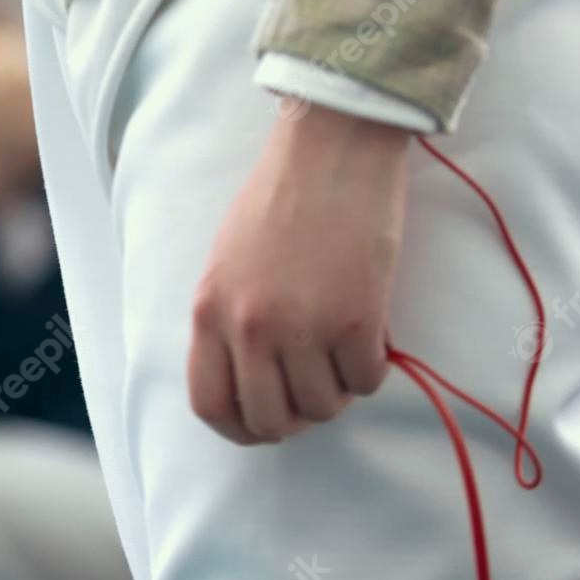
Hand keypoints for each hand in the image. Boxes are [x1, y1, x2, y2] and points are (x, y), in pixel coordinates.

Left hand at [188, 103, 410, 443]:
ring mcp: (303, 325)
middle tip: (313, 390)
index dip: (240, 427)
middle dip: (296, 417)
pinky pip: (366, 381)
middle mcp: (249, 326)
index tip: (264, 423)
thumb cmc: (280, 198)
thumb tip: (248, 380)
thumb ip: (228, 319)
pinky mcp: (357, 319)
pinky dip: (371, 366)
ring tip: (340, 347)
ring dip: (337, 388)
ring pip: (323, 406)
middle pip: (270, 420)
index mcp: (208, 309)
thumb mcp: (227, 261)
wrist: (330, 152)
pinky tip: (368, 331)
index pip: (210, 404)